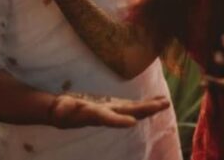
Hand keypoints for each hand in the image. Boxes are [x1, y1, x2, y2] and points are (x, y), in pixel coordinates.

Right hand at [48, 93, 170, 128]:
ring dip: (151, 107)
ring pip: (136, 110)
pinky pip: (136, 105)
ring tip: (166, 102)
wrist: (69, 115)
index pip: (107, 119)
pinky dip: (149, 103)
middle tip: (162, 105)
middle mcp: (108, 115)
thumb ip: (61, 109)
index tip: (132, 123)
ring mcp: (115, 112)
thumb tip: (58, 110)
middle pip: (129, 113)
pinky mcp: (118, 107)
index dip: (118, 121)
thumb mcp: (59, 109)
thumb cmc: (62, 111)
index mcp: (94, 116)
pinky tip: (161, 100)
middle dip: (145, 110)